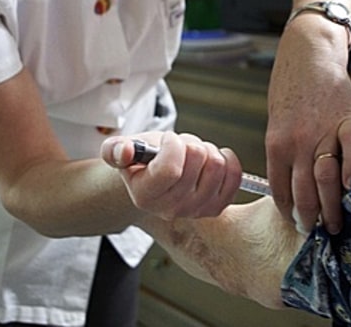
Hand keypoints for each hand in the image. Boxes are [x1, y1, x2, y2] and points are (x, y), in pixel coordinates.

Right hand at [101, 131, 242, 219]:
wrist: (154, 179)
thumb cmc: (141, 160)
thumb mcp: (122, 149)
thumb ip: (116, 150)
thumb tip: (125, 152)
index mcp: (145, 196)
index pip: (170, 169)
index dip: (173, 145)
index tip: (167, 140)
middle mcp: (171, 209)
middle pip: (198, 161)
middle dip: (190, 143)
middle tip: (180, 148)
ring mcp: (196, 211)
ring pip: (217, 165)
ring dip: (207, 150)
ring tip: (193, 155)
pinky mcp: (217, 207)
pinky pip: (234, 177)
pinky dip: (227, 160)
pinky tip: (211, 159)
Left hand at [264, 29, 350, 234]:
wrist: (309, 55)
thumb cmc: (290, 90)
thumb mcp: (276, 124)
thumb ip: (284, 154)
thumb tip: (290, 187)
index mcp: (277, 145)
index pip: (281, 190)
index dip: (290, 212)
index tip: (297, 224)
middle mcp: (299, 142)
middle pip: (304, 192)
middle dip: (311, 218)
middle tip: (320, 232)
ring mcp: (324, 132)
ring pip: (326, 179)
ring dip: (332, 206)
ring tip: (338, 222)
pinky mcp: (348, 121)